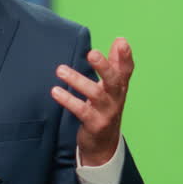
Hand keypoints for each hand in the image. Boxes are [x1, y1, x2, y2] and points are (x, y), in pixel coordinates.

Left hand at [51, 37, 133, 165]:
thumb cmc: (106, 108)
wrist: (104, 144)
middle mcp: (116, 98)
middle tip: (92, 53)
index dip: (126, 57)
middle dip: (104, 67)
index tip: (121, 42)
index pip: (126, 70)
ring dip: (77, 80)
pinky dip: (68, 100)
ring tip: (60, 70)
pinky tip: (56, 92)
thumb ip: (115, 64)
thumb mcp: (112, 87)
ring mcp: (107, 112)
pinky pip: (82, 111)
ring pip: (95, 94)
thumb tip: (121, 40)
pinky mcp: (95, 124)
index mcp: (120, 87)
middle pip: (114, 80)